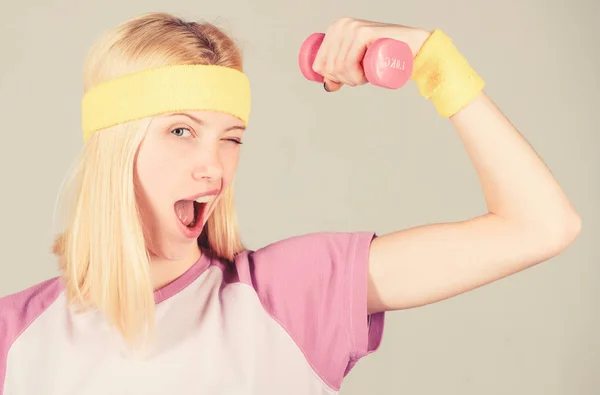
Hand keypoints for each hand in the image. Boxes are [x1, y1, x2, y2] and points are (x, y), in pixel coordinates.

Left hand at [311, 17, 429, 91]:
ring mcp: (352, 28)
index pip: (318, 64)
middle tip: (361, 78)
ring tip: (366, 76)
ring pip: (338, 67)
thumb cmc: (385, 55)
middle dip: (344, 80)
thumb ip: (339, 74)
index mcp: (335, 29)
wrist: (412, 46)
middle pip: (328, 68)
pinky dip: (356, 76)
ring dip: (352, 80)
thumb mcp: (357, 64)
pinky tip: (366, 76)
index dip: (332, 78)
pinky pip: (348, 63)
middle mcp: (341, 25)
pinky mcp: (363, 33)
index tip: (349, 78)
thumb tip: (327, 85)